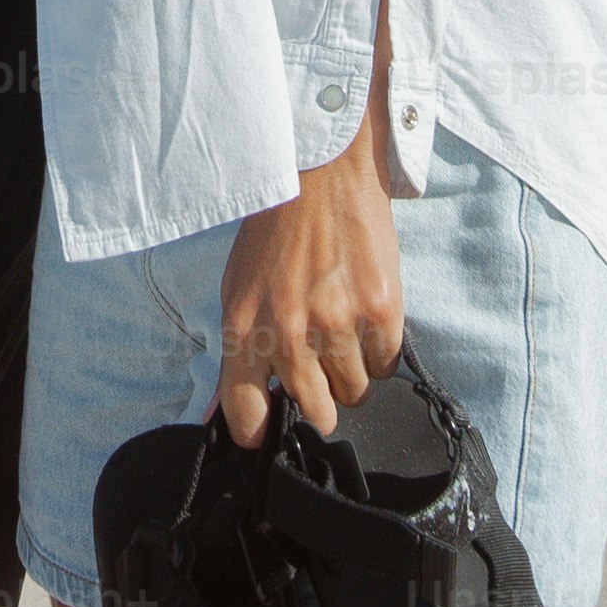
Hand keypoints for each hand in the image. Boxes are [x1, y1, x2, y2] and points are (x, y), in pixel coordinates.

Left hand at [214, 139, 404, 443]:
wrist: (323, 177)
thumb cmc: (276, 235)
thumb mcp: (238, 289)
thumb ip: (237, 352)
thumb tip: (222, 411)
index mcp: (246, 328)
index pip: (245, 412)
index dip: (257, 430)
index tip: (265, 430)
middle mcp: (290, 333)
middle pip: (315, 412)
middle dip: (320, 401)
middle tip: (322, 369)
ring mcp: (338, 324)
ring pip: (354, 393)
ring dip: (351, 372)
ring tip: (343, 329)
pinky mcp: (380, 312)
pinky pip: (384, 366)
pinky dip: (377, 350)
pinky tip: (364, 315)